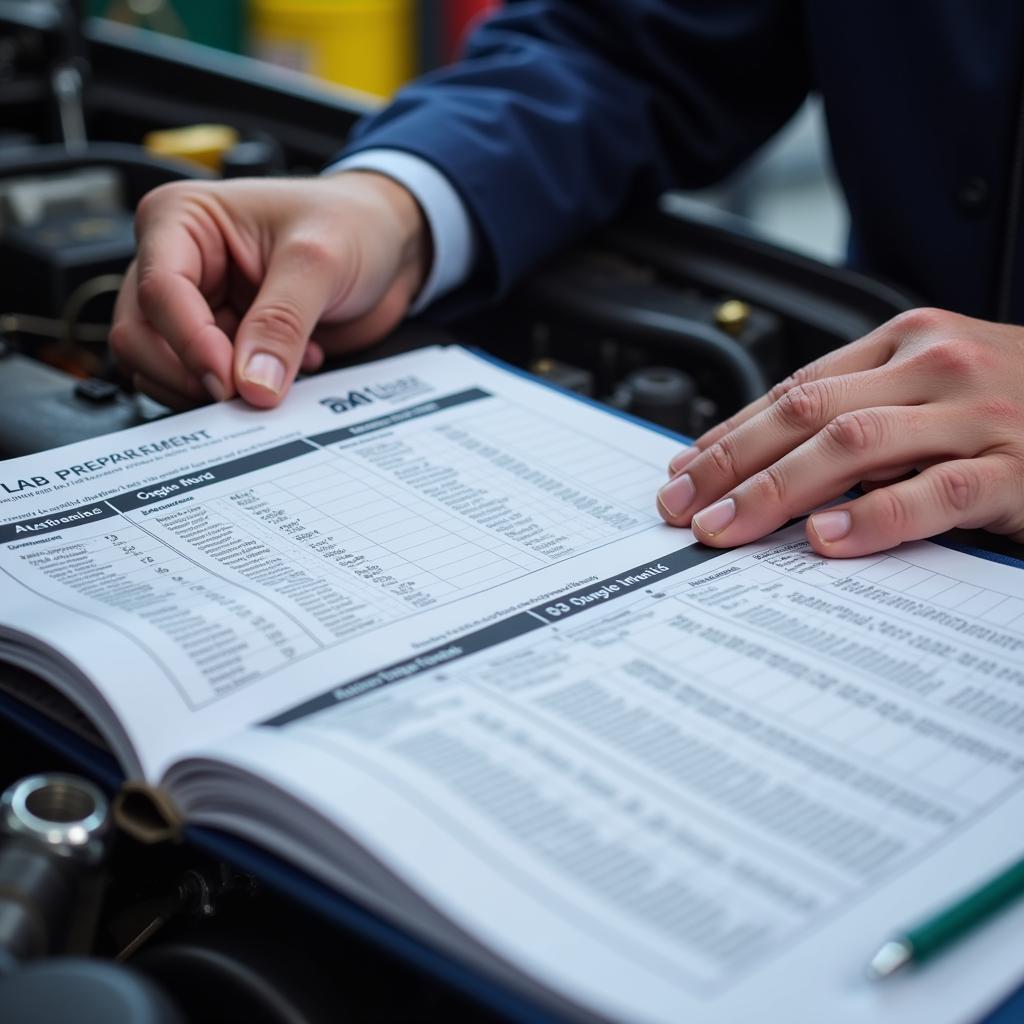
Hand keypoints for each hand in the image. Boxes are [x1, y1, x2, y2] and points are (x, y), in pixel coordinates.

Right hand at [110, 172, 429, 407]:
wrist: (390, 246)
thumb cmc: (352, 224)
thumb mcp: (319, 262)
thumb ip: (282, 323)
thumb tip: (253, 384)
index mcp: (182, 219)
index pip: (160, 292)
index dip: (191, 344)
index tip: (230, 381)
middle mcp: (177, 262)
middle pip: (140, 337)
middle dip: (188, 374)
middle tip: (244, 394)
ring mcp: (197, 307)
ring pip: (162, 368)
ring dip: (210, 391)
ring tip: (272, 379)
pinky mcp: (221, 342)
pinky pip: (201, 384)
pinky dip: (237, 395)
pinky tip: (284, 373)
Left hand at [656, 307, 1023, 555]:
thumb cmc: (1020, 401)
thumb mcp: (936, 384)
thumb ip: (862, 404)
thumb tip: (765, 451)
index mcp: (908, 341)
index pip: (795, 387)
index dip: (730, 432)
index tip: (683, 471)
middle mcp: (935, 367)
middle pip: (807, 412)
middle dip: (731, 462)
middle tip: (681, 505)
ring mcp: (977, 416)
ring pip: (853, 445)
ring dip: (775, 490)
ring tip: (725, 526)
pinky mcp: (1016, 470)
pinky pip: (934, 493)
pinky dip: (873, 518)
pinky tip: (824, 540)